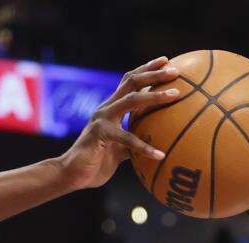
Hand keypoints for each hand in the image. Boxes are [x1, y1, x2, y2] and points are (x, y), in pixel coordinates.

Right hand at [56, 56, 180, 189]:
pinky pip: (128, 138)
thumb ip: (136, 138)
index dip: (147, 69)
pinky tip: (160, 155)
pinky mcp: (100, 134)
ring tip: (176, 95)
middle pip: (132, 82)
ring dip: (155, 96)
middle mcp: (106, 108)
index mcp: (111, 108)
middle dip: (154, 74)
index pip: (130, 81)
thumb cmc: (97, 162)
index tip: (167, 61)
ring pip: (132, 100)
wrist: (72, 174)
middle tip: (176, 70)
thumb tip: (161, 141)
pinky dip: (145, 147)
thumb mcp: (122, 149)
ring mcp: (102, 119)